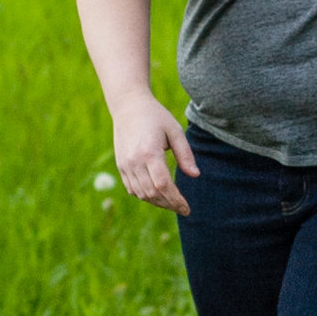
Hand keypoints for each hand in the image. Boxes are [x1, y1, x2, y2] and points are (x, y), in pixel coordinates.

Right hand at [114, 89, 198, 214]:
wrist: (128, 107)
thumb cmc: (156, 116)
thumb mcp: (175, 131)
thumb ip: (185, 154)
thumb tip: (195, 175)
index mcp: (149, 152)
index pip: (163, 185)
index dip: (176, 200)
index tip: (187, 208)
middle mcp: (134, 161)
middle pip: (152, 193)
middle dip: (169, 204)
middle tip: (182, 208)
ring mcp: (125, 165)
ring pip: (141, 194)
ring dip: (158, 202)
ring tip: (172, 203)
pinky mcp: (121, 166)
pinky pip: (132, 189)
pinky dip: (145, 196)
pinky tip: (158, 195)